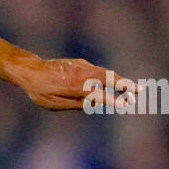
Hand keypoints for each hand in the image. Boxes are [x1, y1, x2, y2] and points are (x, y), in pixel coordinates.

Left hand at [7, 56, 138, 111]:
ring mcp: (82, 66)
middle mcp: (81, 74)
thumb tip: (95, 102)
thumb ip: (76, 103)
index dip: (113, 99)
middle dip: (125, 85)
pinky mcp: (81, 64)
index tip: (125, 104)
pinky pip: (98, 70)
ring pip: (106, 73)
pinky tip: (116, 84)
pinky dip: (110, 77)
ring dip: (120, 81)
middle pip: (108, 78)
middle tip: (139, 92)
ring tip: (132, 90)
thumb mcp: (54, 103)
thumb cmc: (40, 91)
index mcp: (75, 86)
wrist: (30, 70)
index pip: (99, 94)